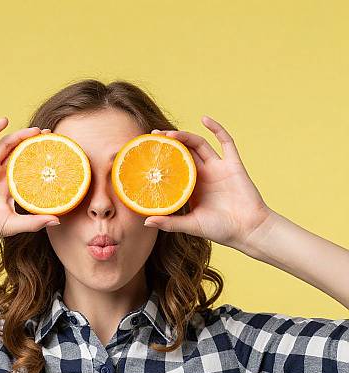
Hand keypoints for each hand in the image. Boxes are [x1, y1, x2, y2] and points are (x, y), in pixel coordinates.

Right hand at [0, 118, 58, 246]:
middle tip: (50, 136)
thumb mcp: (13, 224)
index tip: (56, 154)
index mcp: (9, 188)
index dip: (40, 161)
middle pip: (19, 154)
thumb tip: (58, 220)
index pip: (28, 169)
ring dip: (19, 136)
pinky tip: (4, 121)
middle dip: (33, 144)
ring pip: (5, 146)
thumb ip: (34, 222)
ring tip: (35, 130)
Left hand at [144, 116, 273, 249]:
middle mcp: (203, 175)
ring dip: (185, 136)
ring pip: (199, 145)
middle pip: (183, 152)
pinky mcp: (233, 164)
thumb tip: (145, 222)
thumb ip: (170, 223)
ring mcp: (218, 168)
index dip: (161, 158)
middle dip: (169, 143)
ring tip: (169, 134)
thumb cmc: (221, 230)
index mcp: (191, 187)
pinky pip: (226, 142)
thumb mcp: (191, 225)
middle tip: (152, 137)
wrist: (249, 230)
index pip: (173, 167)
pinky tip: (204, 119)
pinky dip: (217, 129)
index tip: (146, 152)